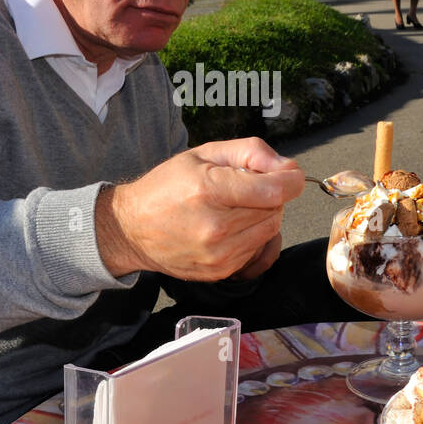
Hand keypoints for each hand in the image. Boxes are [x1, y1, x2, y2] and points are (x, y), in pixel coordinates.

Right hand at [96, 138, 301, 280]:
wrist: (131, 229)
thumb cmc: (166, 187)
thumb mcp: (203, 154)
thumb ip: (250, 152)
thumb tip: (287, 166)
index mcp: (209, 190)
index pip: (274, 189)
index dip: (290, 179)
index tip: (290, 174)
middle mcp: (215, 226)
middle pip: (275, 208)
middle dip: (270, 194)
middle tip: (247, 187)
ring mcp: (218, 254)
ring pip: (270, 230)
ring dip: (263, 215)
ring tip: (235, 206)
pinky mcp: (220, 271)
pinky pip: (256, 249)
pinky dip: (251, 235)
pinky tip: (228, 226)